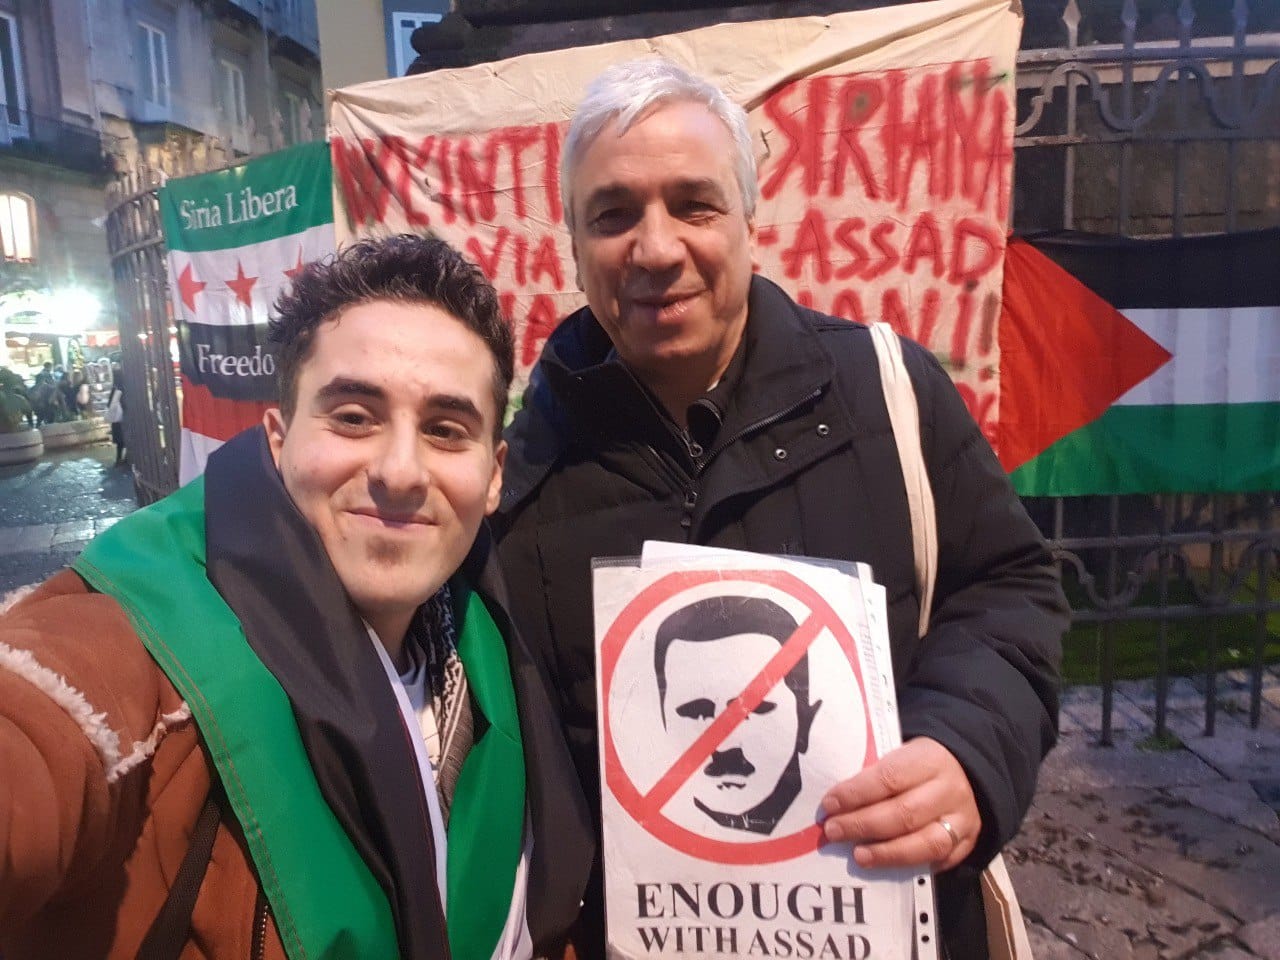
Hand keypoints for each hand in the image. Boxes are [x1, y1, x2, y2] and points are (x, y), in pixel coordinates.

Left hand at [819, 736, 978, 871]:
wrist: (966, 770)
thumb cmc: (918, 763)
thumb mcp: (898, 755)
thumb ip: (873, 776)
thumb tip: (835, 804)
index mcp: (929, 759)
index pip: (888, 778)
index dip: (856, 793)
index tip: (828, 804)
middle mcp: (950, 790)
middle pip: (904, 813)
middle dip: (863, 825)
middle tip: (834, 831)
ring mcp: (963, 819)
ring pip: (926, 843)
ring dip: (887, 853)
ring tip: (858, 856)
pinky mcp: (969, 843)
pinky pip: (940, 861)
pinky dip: (911, 866)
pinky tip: (887, 866)